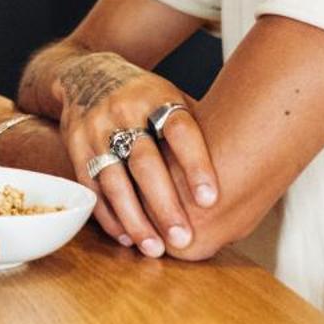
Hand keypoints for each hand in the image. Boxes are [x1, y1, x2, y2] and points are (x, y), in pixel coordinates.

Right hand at [57, 58, 218, 257]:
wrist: (87, 74)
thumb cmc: (145, 97)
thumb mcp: (171, 97)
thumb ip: (197, 128)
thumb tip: (248, 165)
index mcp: (155, 96)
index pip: (179, 129)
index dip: (196, 164)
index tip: (211, 199)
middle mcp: (122, 111)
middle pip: (144, 161)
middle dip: (163, 203)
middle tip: (183, 237)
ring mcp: (94, 129)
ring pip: (113, 179)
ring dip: (134, 218)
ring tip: (154, 248)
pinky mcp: (75, 147)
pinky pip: (91, 187)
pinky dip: (108, 215)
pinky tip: (126, 236)